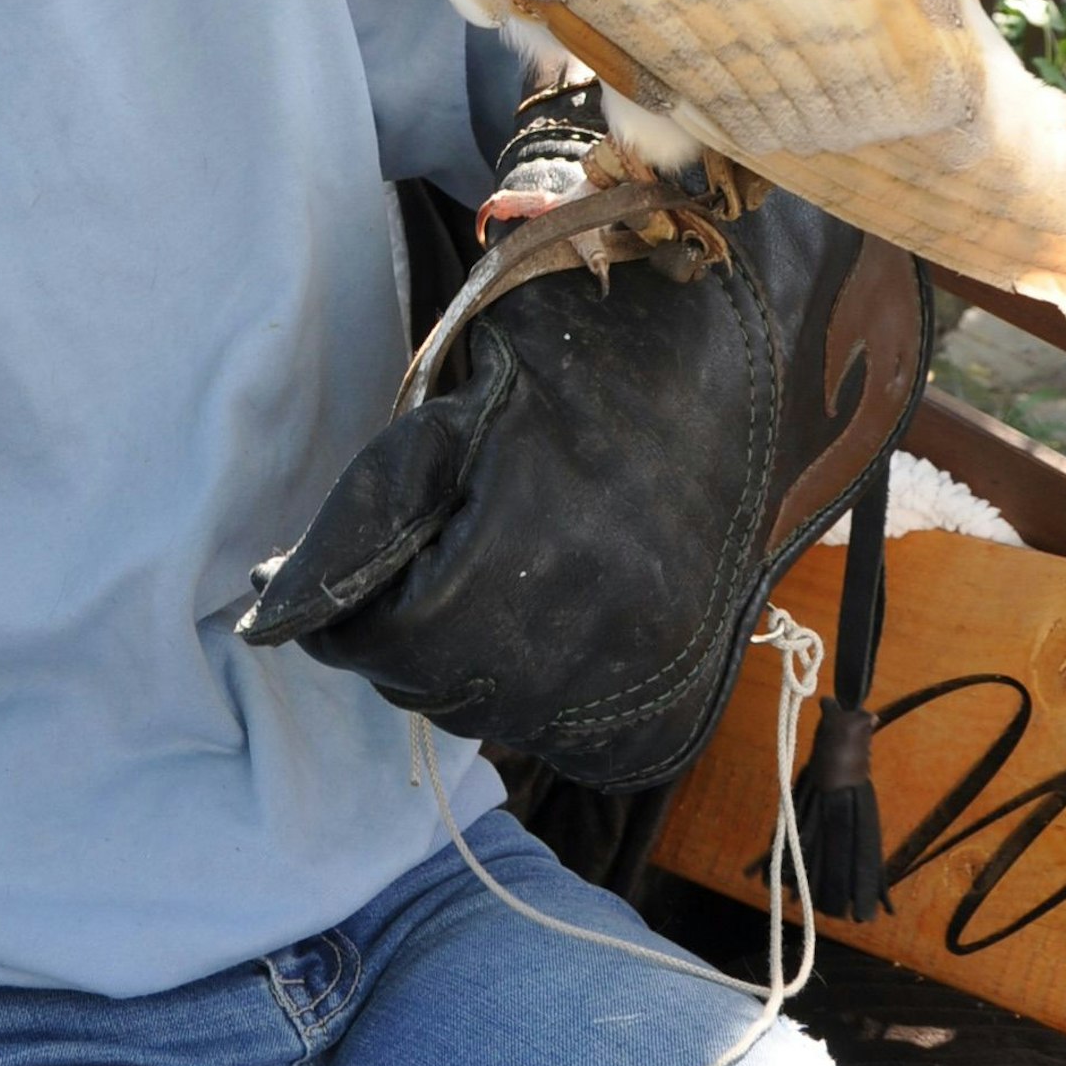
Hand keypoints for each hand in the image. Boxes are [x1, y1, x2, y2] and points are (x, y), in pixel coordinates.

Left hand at [239, 80, 930, 790]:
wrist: (770, 340)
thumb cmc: (610, 327)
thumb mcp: (483, 370)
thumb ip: (397, 475)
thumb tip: (303, 584)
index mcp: (546, 538)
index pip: (390, 635)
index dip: (332, 612)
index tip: (294, 591)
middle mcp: (608, 626)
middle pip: (437, 687)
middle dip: (385, 641)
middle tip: (372, 585)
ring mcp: (658, 669)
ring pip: (500, 718)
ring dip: (451, 673)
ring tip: (444, 598)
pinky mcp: (689, 690)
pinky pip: (576, 739)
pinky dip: (530, 700)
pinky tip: (518, 636)